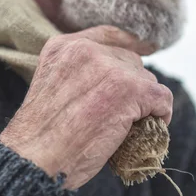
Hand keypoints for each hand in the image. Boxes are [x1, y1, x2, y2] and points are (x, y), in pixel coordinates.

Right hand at [0, 25, 173, 189]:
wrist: (34, 159)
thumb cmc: (39, 138)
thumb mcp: (51, 89)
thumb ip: (76, 74)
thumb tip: (109, 80)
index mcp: (63, 46)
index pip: (110, 35)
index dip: (130, 46)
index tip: (146, 52)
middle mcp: (87, 50)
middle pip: (131, 61)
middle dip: (132, 87)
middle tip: (120, 115)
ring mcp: (110, 68)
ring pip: (147, 81)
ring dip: (143, 104)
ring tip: (126, 127)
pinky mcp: (130, 90)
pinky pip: (161, 98)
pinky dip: (160, 115)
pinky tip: (147, 129)